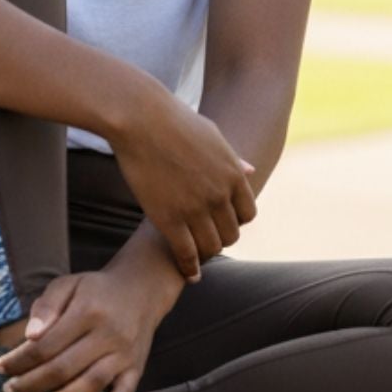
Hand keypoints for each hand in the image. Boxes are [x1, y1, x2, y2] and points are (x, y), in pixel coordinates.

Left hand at [0, 264, 166, 391]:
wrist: (141, 288)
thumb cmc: (96, 289)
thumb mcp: (68, 284)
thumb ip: (47, 306)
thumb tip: (29, 336)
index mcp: (87, 311)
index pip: (47, 344)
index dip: (20, 360)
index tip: (0, 368)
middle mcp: (108, 333)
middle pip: (65, 367)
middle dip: (33, 383)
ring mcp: (124, 353)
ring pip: (91, 383)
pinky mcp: (137, 366)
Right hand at [109, 79, 256, 282]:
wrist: (141, 118)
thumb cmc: (174, 120)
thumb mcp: (212, 135)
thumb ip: (232, 158)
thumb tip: (250, 170)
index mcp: (234, 174)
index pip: (248, 213)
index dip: (236, 220)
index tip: (221, 221)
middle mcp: (220, 195)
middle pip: (231, 234)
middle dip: (220, 238)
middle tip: (206, 241)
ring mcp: (195, 208)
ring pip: (211, 247)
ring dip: (205, 253)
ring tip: (195, 255)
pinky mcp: (169, 219)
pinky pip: (186, 253)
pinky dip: (189, 267)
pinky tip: (189, 274)